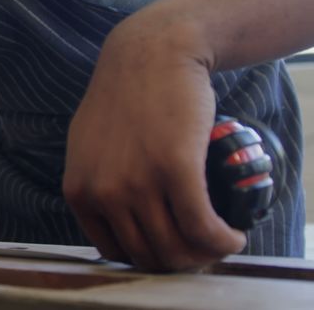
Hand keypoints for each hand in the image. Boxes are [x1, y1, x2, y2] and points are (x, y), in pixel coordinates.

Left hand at [62, 19, 246, 270]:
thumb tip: (113, 218)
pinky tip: (234, 236)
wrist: (152, 52)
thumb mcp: (88, 145)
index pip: (115, 252)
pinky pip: (203, 228)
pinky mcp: (176, 169)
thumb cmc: (125, 95)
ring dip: (206, 254)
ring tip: (220, 242)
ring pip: (177, 247)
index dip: (149, 258)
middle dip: (181, 261)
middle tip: (203, 249)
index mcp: (79, 191)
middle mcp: (104, 192)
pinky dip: (223, 241)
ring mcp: (138, 183)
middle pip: (149, 255)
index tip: (172, 248)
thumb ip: (93, 182)